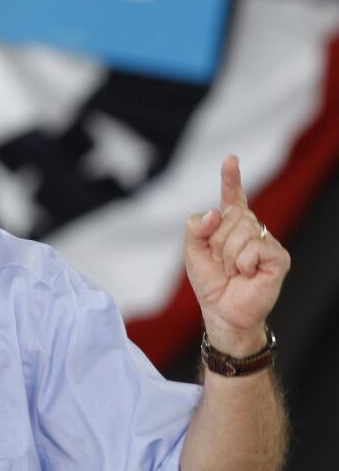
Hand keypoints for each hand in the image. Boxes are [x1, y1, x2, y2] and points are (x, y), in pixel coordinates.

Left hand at [184, 155, 289, 355]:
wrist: (222, 312)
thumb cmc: (211, 283)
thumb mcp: (192, 252)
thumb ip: (196, 228)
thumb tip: (216, 212)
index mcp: (230, 226)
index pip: (232, 198)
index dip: (231, 178)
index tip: (230, 159)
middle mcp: (251, 229)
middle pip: (229, 216)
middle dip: (216, 242)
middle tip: (221, 263)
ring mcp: (266, 241)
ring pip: (240, 230)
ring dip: (228, 255)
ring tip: (233, 271)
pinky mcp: (278, 256)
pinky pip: (253, 247)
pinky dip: (242, 264)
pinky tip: (246, 275)